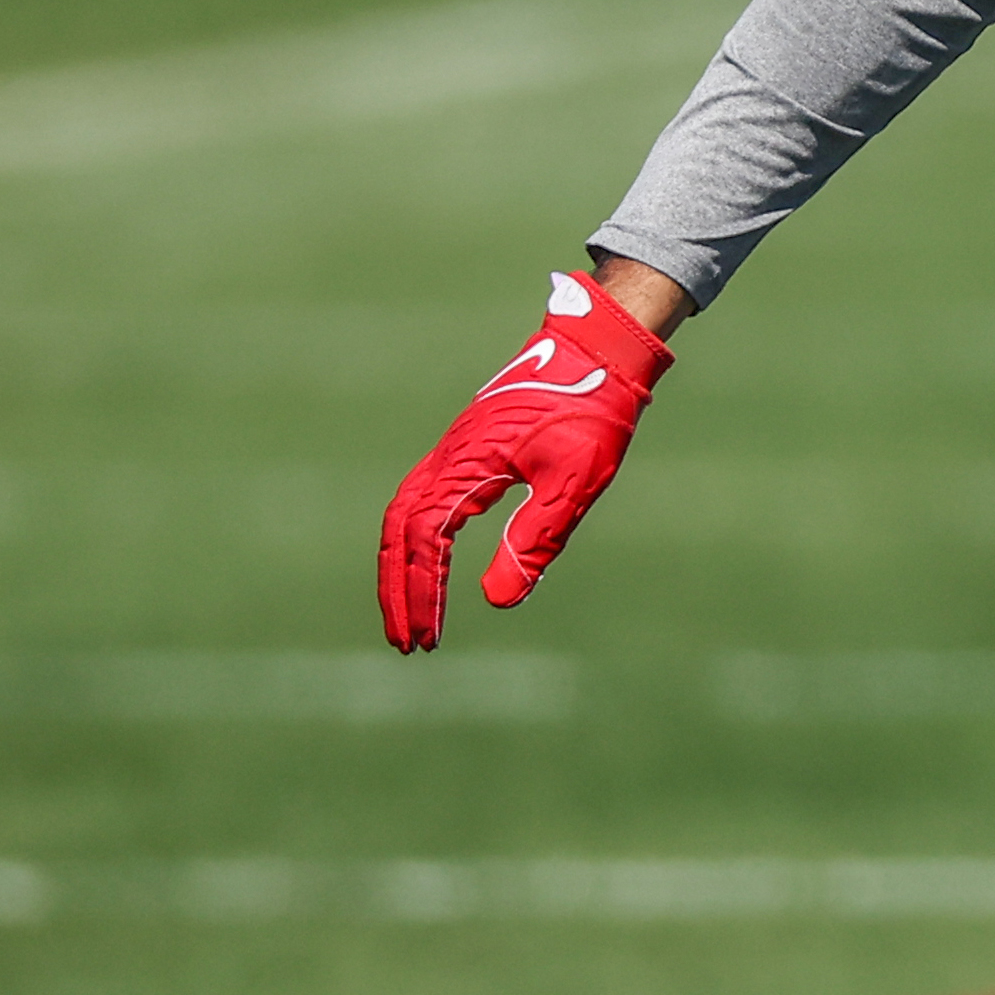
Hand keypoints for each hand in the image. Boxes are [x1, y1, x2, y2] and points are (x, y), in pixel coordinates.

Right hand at [377, 270, 673, 651]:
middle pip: (400, 533)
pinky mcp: (465, 450)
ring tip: (414, 616)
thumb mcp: (575, 480)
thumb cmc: (591, 410)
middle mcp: (446, 459)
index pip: (425, 542)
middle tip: (407, 643)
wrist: (596, 350)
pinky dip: (418, 540)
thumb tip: (499, 600)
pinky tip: (431, 566)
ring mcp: (452, 452)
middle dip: (398, 590)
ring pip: (405, 517)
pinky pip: (423, 501)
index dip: (422, 592)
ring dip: (404, 568)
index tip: (427, 639)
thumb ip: (536, 538)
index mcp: (466, 466)